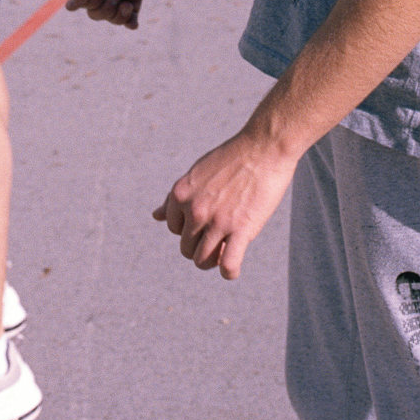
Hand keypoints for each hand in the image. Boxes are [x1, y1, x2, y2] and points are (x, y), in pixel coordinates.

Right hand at [66, 0, 182, 29]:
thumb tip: (69, 7)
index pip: (82, 0)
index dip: (92, 1)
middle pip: (95, 11)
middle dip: (105, 9)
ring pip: (111, 15)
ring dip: (118, 16)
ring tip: (128, 6)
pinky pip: (129, 15)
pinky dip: (130, 21)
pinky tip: (134, 24)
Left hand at [153, 130, 296, 279]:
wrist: (263, 147)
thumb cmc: (232, 159)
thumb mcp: (196, 173)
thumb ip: (176, 198)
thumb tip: (155, 216)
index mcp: (180, 194)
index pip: (173, 228)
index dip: (189, 228)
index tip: (206, 221)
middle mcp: (194, 209)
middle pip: (186, 248)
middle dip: (200, 246)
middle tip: (219, 237)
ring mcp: (217, 221)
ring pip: (202, 261)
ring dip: (212, 261)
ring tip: (225, 251)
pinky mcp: (241, 230)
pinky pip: (228, 265)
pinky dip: (229, 272)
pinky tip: (233, 267)